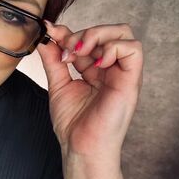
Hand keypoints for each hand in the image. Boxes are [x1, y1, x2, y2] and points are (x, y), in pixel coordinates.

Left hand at [37, 22, 142, 159]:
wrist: (80, 147)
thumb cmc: (73, 124)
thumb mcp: (58, 84)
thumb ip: (53, 60)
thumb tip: (46, 37)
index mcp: (95, 69)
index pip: (88, 38)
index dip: (69, 32)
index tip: (50, 33)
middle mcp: (111, 69)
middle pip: (109, 30)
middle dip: (84, 32)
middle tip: (67, 50)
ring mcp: (122, 73)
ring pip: (123, 34)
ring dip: (97, 36)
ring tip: (78, 54)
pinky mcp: (131, 81)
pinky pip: (133, 49)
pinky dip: (112, 48)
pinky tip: (95, 64)